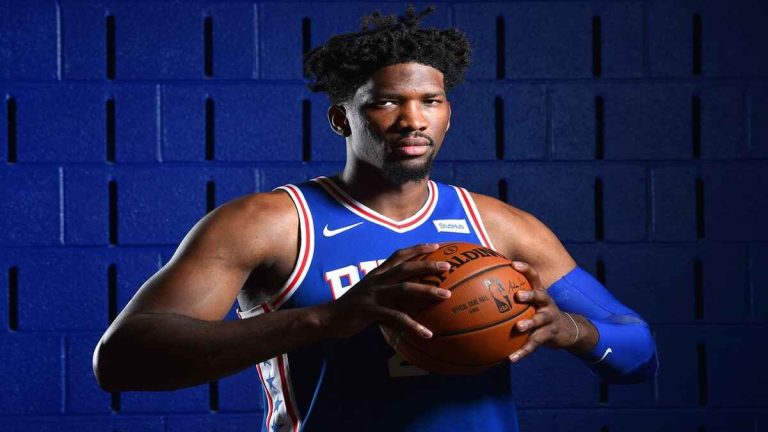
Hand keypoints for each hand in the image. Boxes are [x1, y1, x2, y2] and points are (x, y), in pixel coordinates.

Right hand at [321, 243, 451, 338]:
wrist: (327, 319)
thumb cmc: (352, 309)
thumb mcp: (369, 294)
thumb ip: (387, 292)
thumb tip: (408, 298)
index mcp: (377, 274)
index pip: (399, 255)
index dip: (417, 249)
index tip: (436, 246)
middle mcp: (377, 280)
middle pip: (406, 267)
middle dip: (428, 264)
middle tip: (448, 266)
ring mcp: (373, 295)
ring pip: (404, 289)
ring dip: (427, 290)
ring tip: (446, 295)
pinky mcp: (370, 311)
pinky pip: (396, 318)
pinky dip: (413, 325)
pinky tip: (427, 333)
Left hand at [507, 261, 577, 362]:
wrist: (567, 330)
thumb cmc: (540, 312)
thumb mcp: (533, 302)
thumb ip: (515, 296)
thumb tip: (485, 291)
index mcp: (540, 293)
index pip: (534, 277)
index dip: (525, 269)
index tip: (513, 264)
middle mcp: (546, 303)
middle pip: (540, 296)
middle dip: (530, 295)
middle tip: (518, 296)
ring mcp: (550, 319)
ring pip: (540, 320)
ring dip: (529, 323)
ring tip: (518, 327)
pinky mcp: (549, 335)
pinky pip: (534, 344)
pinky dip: (522, 351)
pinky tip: (510, 358)